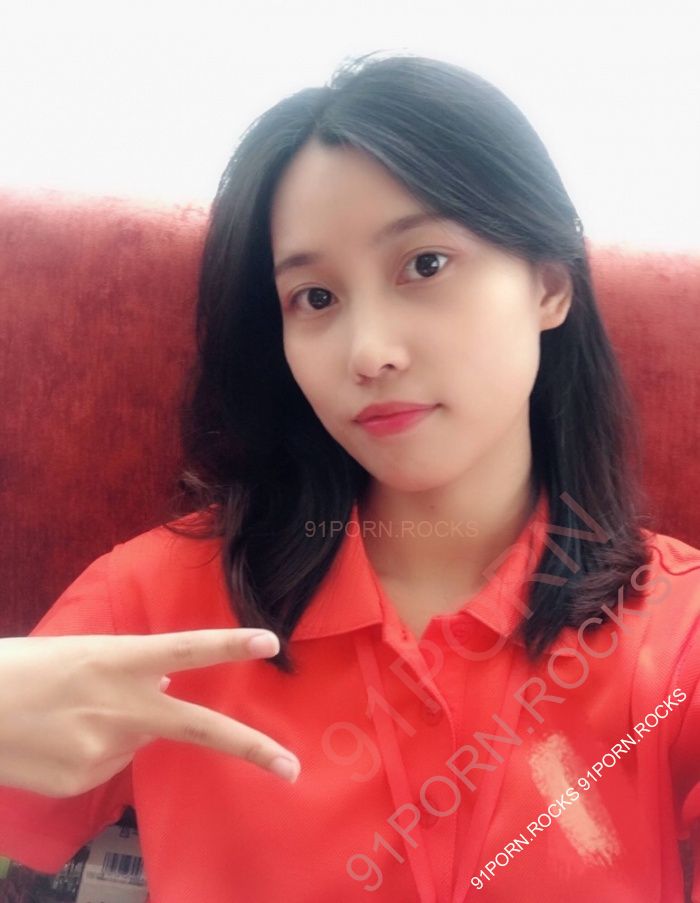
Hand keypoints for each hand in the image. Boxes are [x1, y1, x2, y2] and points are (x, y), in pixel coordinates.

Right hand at [0, 629, 300, 797]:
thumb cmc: (24, 669)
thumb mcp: (83, 654)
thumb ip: (131, 670)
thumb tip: (167, 687)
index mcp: (115, 660)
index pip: (184, 649)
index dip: (228, 644)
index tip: (270, 641)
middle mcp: (119, 706)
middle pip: (196, 726)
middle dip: (249, 748)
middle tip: (291, 767)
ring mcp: (101, 748)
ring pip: (139, 741)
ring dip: (123, 728)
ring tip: (71, 713)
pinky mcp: (81, 779)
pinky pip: (109, 764)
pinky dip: (95, 750)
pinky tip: (60, 738)